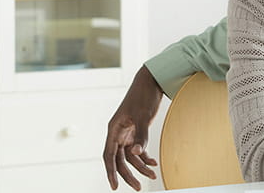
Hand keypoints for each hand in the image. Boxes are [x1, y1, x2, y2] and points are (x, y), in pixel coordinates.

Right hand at [103, 66, 164, 190]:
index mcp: (113, 129)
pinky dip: (145, 157)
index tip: (114, 186)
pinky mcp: (136, 131)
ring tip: (153, 175)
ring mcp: (127, 132)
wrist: (151, 81)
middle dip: (128, 174)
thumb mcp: (142, 115)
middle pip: (119, 159)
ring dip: (141, 166)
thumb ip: (140, 135)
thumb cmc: (143, 96)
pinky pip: (138, 149)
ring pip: (130, 156)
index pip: (108, 155)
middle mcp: (118, 133)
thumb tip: (136, 153)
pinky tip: (154, 163)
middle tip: (137, 188)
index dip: (110, 172)